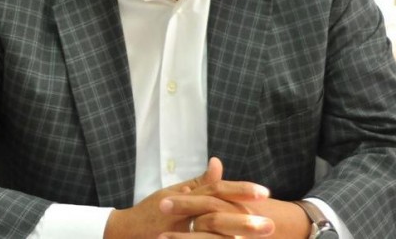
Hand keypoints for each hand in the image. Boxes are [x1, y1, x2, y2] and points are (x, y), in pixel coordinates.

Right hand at [104, 157, 271, 238]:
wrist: (125, 232)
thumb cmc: (151, 212)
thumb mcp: (174, 192)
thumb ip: (199, 182)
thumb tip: (218, 163)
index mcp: (186, 196)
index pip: (217, 190)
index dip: (240, 191)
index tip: (265, 193)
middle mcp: (184, 212)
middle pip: (217, 213)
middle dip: (244, 219)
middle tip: (270, 224)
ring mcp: (180, 231)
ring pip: (210, 233)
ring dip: (234, 236)